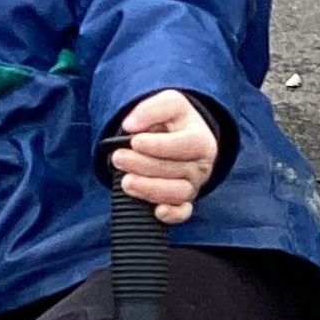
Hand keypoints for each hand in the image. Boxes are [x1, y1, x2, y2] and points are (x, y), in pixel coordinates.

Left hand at [112, 90, 220, 223]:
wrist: (179, 136)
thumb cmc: (172, 120)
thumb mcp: (168, 103)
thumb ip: (151, 109)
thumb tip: (130, 125)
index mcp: (201, 139)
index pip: (184, 145)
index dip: (158, 145)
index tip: (134, 141)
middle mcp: (201, 165)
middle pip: (176, 170)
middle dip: (143, 165)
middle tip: (118, 158)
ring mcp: (194, 185)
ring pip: (178, 193)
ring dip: (150, 189)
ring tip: (125, 182)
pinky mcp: (185, 201)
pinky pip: (183, 213)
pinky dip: (173, 215)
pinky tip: (157, 211)